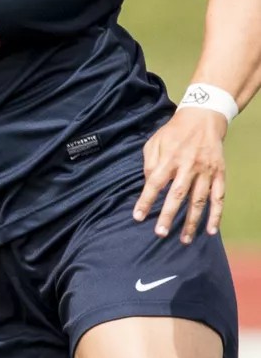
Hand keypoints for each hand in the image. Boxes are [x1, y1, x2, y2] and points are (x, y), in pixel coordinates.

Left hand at [135, 107, 229, 241]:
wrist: (203, 118)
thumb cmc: (173, 133)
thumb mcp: (154, 142)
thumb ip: (149, 163)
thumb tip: (148, 184)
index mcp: (169, 158)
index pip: (155, 183)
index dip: (146, 200)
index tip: (138, 216)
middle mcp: (188, 166)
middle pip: (178, 194)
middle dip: (169, 215)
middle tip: (160, 233)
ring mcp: (206, 171)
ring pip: (199, 199)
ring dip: (192, 221)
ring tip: (184, 239)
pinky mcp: (219, 173)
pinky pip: (219, 197)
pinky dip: (216, 214)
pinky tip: (211, 230)